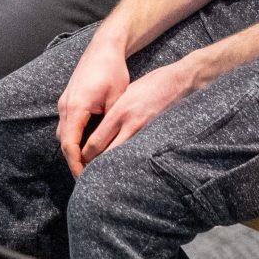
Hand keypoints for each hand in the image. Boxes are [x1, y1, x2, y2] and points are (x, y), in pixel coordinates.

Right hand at [56, 36, 133, 176]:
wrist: (103, 48)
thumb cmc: (112, 71)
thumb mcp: (116, 100)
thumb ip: (109, 125)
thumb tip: (111, 148)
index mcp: (76, 108)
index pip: (70, 145)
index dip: (77, 165)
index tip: (85, 179)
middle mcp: (66, 106)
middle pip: (64, 142)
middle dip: (73, 162)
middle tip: (87, 179)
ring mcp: (65, 102)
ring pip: (64, 134)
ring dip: (73, 150)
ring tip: (87, 166)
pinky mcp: (69, 99)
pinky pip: (67, 124)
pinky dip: (74, 138)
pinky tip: (86, 146)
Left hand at [80, 49, 226, 169]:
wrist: (179, 82)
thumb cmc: (151, 85)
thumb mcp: (127, 94)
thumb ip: (114, 111)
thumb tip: (100, 128)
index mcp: (118, 112)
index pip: (95, 141)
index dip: (85, 156)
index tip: (80, 162)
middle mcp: (129, 123)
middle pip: (106, 153)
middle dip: (94, 166)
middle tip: (87, 175)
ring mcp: (144, 131)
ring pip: (121, 156)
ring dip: (110, 166)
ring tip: (102, 176)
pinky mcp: (156, 135)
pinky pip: (138, 152)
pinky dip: (129, 160)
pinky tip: (126, 168)